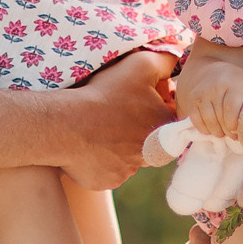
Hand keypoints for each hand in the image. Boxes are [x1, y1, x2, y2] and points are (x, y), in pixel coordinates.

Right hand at [59, 50, 173, 189]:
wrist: (66, 125)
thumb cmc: (104, 95)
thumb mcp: (140, 66)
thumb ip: (166, 62)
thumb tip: (177, 64)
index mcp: (163, 128)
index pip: (168, 116)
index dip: (154, 103)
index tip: (137, 97)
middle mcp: (150, 154)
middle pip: (149, 139)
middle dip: (137, 127)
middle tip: (117, 113)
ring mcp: (128, 170)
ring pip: (128, 156)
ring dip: (119, 145)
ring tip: (100, 128)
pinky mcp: (108, 181)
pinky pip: (109, 169)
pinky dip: (102, 159)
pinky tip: (90, 144)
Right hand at [178, 57, 242, 137]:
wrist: (213, 68)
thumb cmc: (242, 83)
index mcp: (236, 82)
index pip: (231, 107)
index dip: (234, 124)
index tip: (239, 131)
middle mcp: (217, 86)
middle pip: (220, 117)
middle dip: (228, 131)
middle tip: (235, 136)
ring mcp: (203, 92)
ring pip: (208, 120)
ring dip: (217, 132)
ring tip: (225, 133)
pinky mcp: (193, 99)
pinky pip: (197, 121)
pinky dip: (205, 130)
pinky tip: (214, 129)